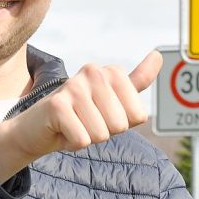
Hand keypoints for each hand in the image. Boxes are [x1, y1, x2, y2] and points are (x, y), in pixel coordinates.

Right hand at [0, 50, 162, 182]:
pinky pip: (83, 139)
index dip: (122, 124)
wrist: (39, 128)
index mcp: (111, 72)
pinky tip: (63, 130)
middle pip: (121, 125)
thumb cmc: (81, 115)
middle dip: (105, 132)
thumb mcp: (113, 100)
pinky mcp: (57, 105)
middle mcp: (93, 72)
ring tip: (75, 125)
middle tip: (86, 122)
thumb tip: (159, 56)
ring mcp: (73, 86)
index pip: (139, 115)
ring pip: (102, 134)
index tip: (103, 115)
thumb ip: (137, 80)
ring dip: (88, 137)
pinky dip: (73, 143)